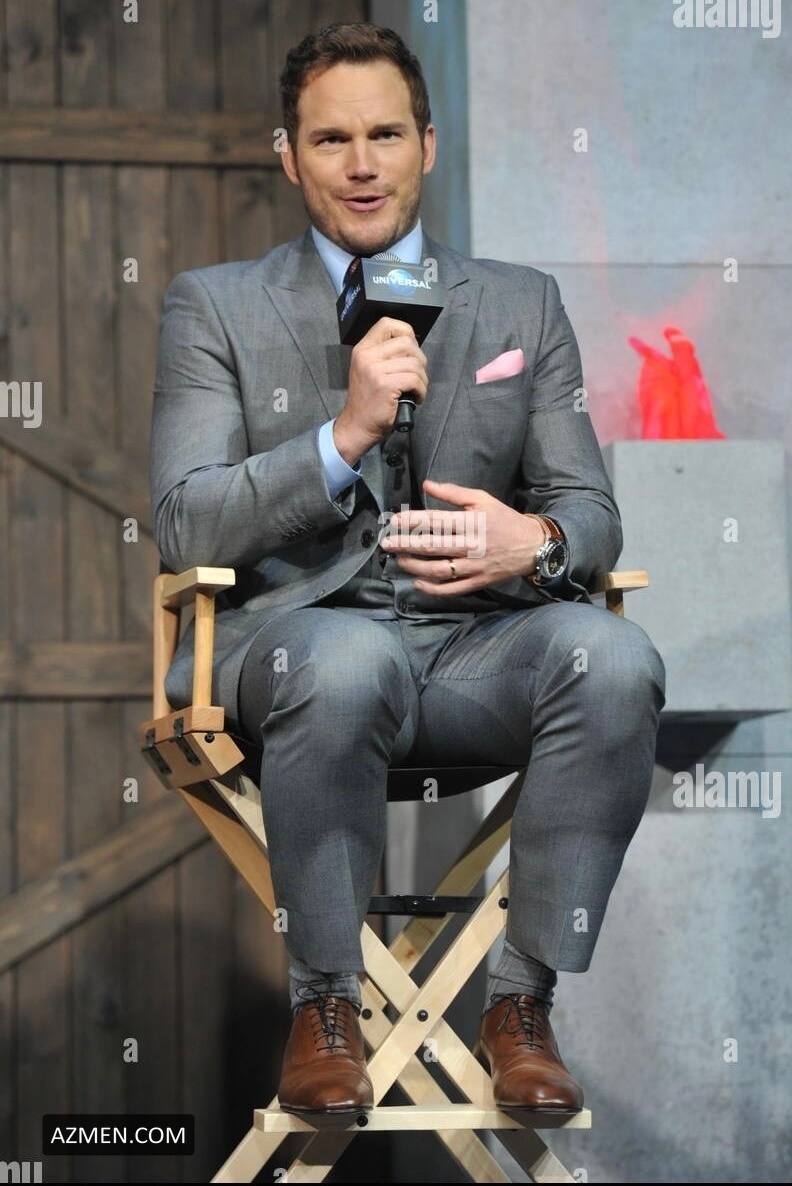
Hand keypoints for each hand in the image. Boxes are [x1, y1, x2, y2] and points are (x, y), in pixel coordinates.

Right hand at [334, 317, 427, 462]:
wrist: (357, 426)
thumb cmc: (368, 401)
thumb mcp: (369, 370)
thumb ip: (384, 355)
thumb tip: (412, 346)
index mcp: (363, 349)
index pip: (387, 323)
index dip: (406, 332)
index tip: (411, 349)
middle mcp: (367, 356)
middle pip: (407, 343)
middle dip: (419, 360)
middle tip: (416, 376)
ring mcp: (375, 370)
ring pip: (414, 363)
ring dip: (422, 379)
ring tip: (416, 390)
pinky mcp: (385, 385)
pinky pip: (414, 380)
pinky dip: (421, 390)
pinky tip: (416, 398)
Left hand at [381, 479, 546, 595]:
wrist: (533, 546)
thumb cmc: (505, 520)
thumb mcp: (483, 499)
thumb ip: (453, 493)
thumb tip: (427, 484)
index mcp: (472, 522)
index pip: (436, 521)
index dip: (412, 521)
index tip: (394, 521)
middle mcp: (471, 546)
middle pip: (432, 546)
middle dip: (405, 545)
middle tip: (386, 543)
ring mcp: (473, 567)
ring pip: (438, 570)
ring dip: (414, 566)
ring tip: (399, 559)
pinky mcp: (477, 583)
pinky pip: (451, 589)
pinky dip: (432, 588)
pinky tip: (417, 582)